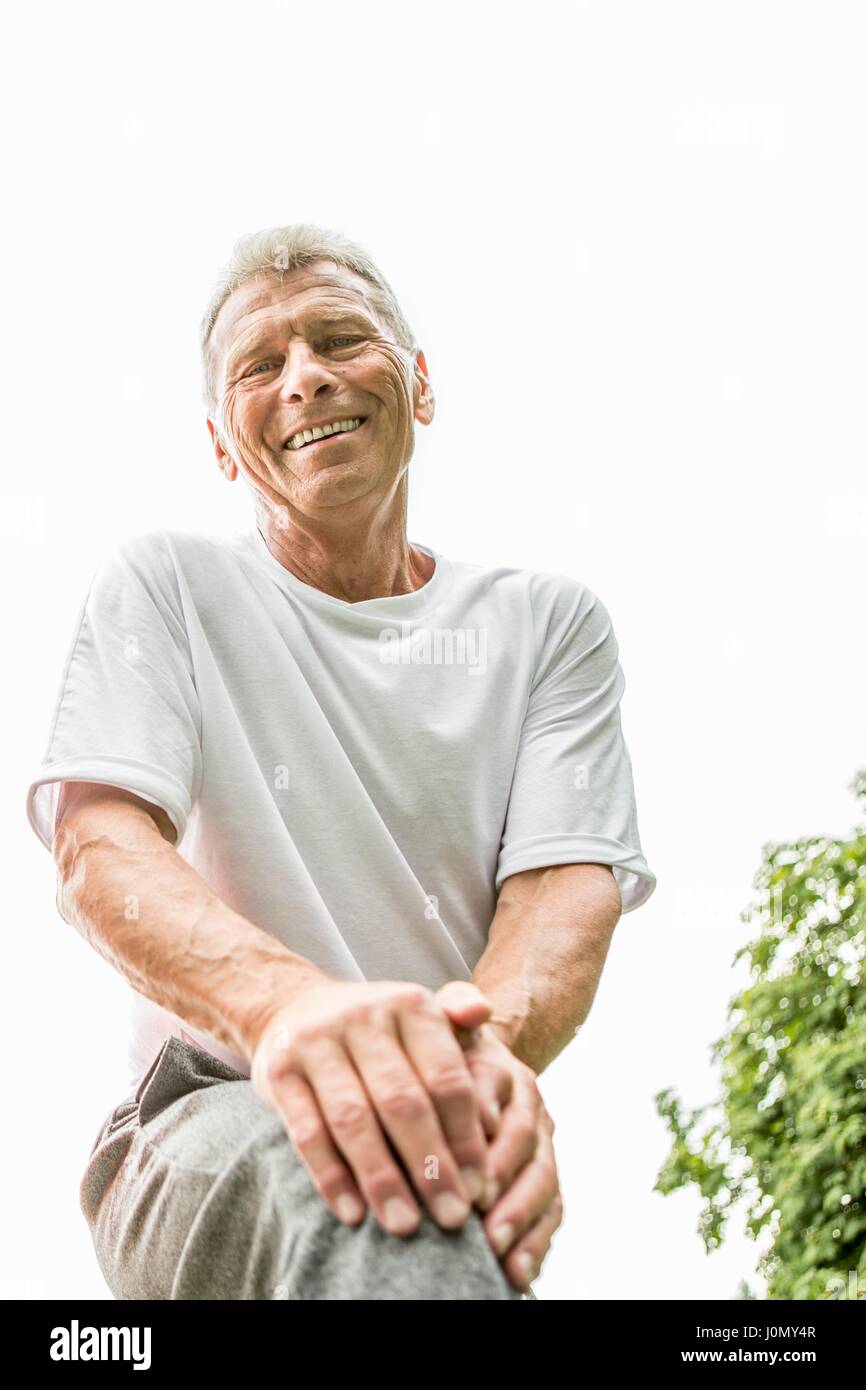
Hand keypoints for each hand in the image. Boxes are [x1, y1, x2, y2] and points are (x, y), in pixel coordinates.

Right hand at [250, 979, 494, 1237]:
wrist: (295, 1007)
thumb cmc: (378, 1031)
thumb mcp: (419, 1016)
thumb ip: (458, 1018)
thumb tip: (483, 1011)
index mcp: (410, 1004)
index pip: (446, 1076)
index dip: (465, 1136)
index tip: (480, 1189)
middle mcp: (363, 1015)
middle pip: (402, 1100)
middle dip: (430, 1166)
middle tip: (453, 1219)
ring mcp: (316, 1041)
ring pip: (353, 1119)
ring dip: (382, 1178)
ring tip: (405, 1225)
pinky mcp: (277, 1070)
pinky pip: (306, 1131)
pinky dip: (331, 1176)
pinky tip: (353, 1214)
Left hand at [436, 987, 563, 1292]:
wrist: (467, 1064)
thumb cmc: (439, 1053)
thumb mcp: (438, 1026)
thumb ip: (453, 1010)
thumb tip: (475, 1006)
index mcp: (499, 1066)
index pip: (494, 1095)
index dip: (482, 1130)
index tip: (464, 1165)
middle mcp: (528, 1103)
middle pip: (526, 1142)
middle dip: (504, 1182)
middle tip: (479, 1217)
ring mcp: (541, 1142)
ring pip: (544, 1180)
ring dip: (521, 1218)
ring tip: (496, 1250)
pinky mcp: (543, 1175)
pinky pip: (551, 1211)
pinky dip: (536, 1244)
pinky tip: (516, 1273)